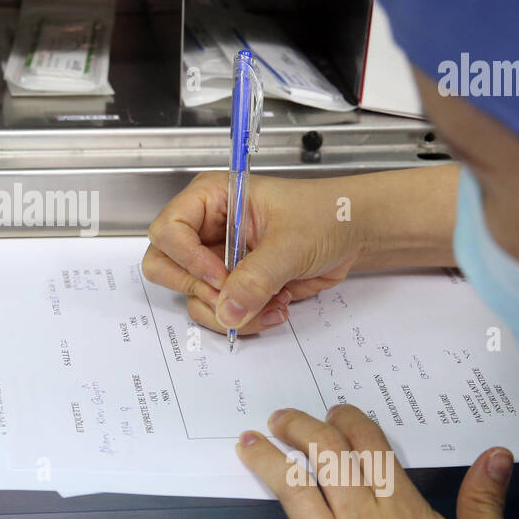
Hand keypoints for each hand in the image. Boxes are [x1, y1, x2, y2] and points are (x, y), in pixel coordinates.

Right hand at [143, 171, 363, 334]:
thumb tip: (228, 311)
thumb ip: (257, 278)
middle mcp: (206, 229)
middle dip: (199, 289)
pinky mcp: (233, 285)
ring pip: (192, 297)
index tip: (220, 275)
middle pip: (164, 266)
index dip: (187, 259)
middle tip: (233, 295)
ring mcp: (216, 259)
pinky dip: (245, 319)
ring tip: (272, 301)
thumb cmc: (326, 214)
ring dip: (229, 311)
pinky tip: (277, 306)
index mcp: (212, 198)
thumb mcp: (291, 242)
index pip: (168, 230)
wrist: (355, 233)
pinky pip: (219, 312)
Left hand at [230, 404, 518, 518]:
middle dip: (298, 427)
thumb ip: (483, 501)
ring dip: (266, 464)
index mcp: (403, 514)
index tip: (337, 412)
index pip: (368, 446)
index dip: (348, 420)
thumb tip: (494, 460)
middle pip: (323, 457)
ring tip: (250, 446)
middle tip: (283, 418)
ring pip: (291, 495)